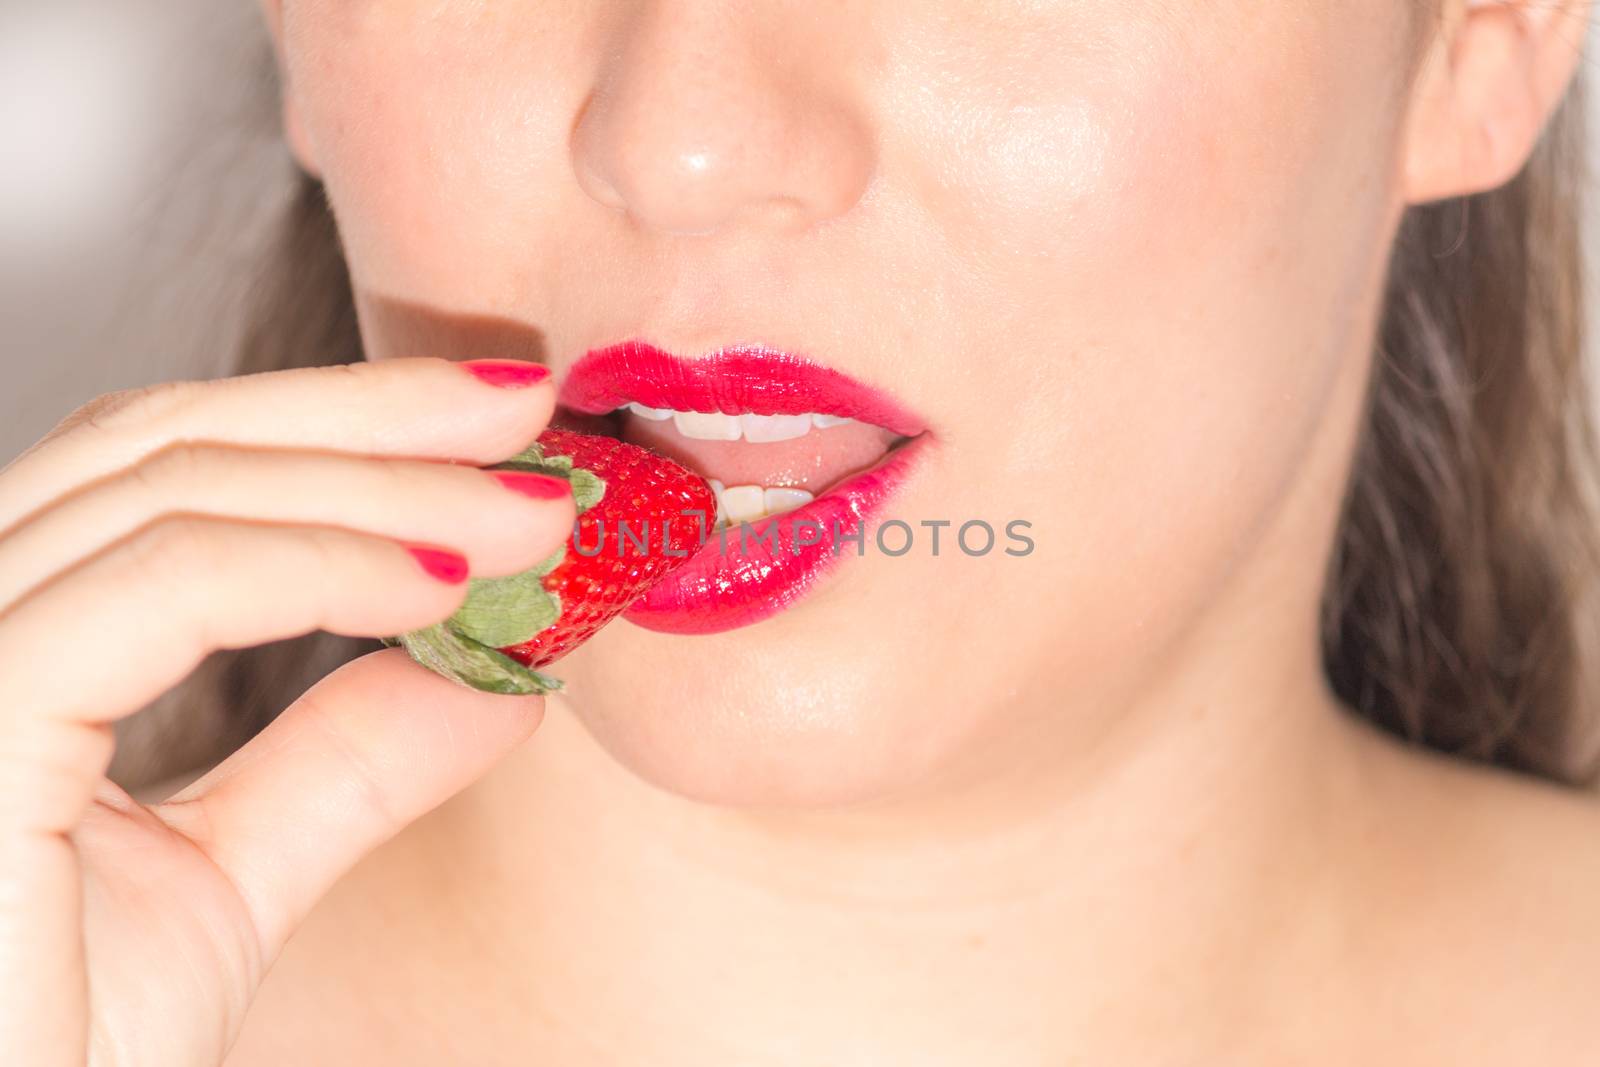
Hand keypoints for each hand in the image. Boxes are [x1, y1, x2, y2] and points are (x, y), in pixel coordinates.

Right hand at [0, 357, 572, 1065]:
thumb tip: (490, 672)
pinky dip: (325, 565)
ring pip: (173, 491)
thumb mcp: (222, 882)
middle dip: (370, 417)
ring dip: (387, 485)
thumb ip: (339, 762)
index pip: (154, 477)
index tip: (496, 436)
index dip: (330, 432)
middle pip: (160, 445)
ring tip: (539, 511)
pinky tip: (448, 584)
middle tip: (534, 407)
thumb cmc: (53, 1055)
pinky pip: (163, 587)